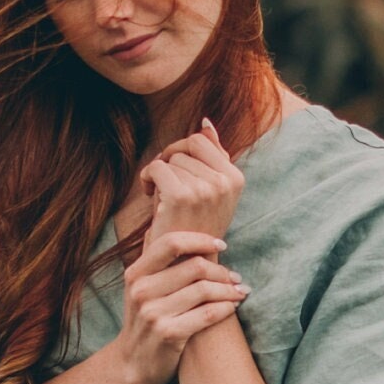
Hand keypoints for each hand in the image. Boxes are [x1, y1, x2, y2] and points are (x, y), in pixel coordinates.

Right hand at [115, 219, 248, 383]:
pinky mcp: (169, 334)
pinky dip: (226, 309)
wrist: (132, 365)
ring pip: (204, 290)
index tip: (221, 245)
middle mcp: (141, 291)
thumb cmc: (145, 322)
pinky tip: (233, 308)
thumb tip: (174, 222)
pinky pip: (208, 314)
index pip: (171, 243)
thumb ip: (157, 262)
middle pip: (194, 267)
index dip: (200, 239)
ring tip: (239, 292)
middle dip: (222, 271)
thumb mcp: (141, 289)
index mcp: (136, 274)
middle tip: (236, 277)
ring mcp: (153, 313)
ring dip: (229, 290)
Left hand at [138, 117, 244, 244]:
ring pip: (171, 159)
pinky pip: (157, 167)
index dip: (182, 150)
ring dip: (159, 173)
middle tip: (165, 183)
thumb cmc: (193, 225)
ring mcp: (205, 189)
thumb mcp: (211, 190)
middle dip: (171, 161)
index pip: (201, 140)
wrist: (183, 261)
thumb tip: (205, 122)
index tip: (176, 170)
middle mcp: (225, 182)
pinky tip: (148, 194)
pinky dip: (147, 177)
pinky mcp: (182, 196)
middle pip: (185, 147)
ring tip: (161, 196)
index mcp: (236, 178)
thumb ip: (213, 155)